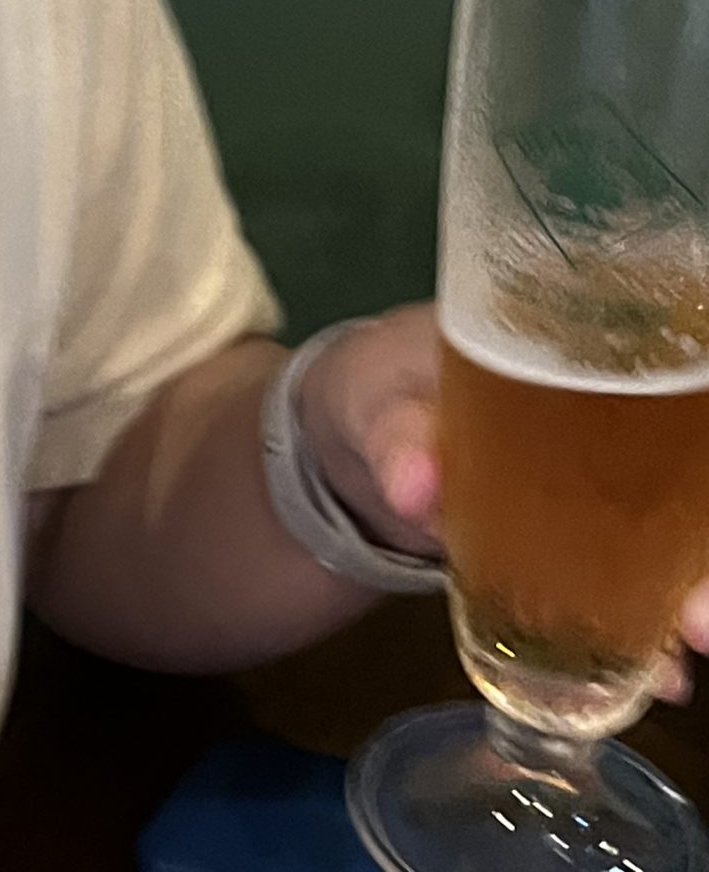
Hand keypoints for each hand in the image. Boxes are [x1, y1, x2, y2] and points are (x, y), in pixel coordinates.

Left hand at [298, 305, 708, 702]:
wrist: (355, 428)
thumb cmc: (381, 385)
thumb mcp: (380, 399)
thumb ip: (397, 437)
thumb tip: (415, 488)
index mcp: (560, 354)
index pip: (648, 385)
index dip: (681, 442)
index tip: (698, 514)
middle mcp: (594, 416)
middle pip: (668, 481)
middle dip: (692, 552)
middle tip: (701, 618)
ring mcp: (584, 484)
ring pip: (652, 537)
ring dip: (675, 598)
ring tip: (681, 666)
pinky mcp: (563, 540)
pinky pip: (612, 580)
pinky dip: (635, 626)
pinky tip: (655, 676)